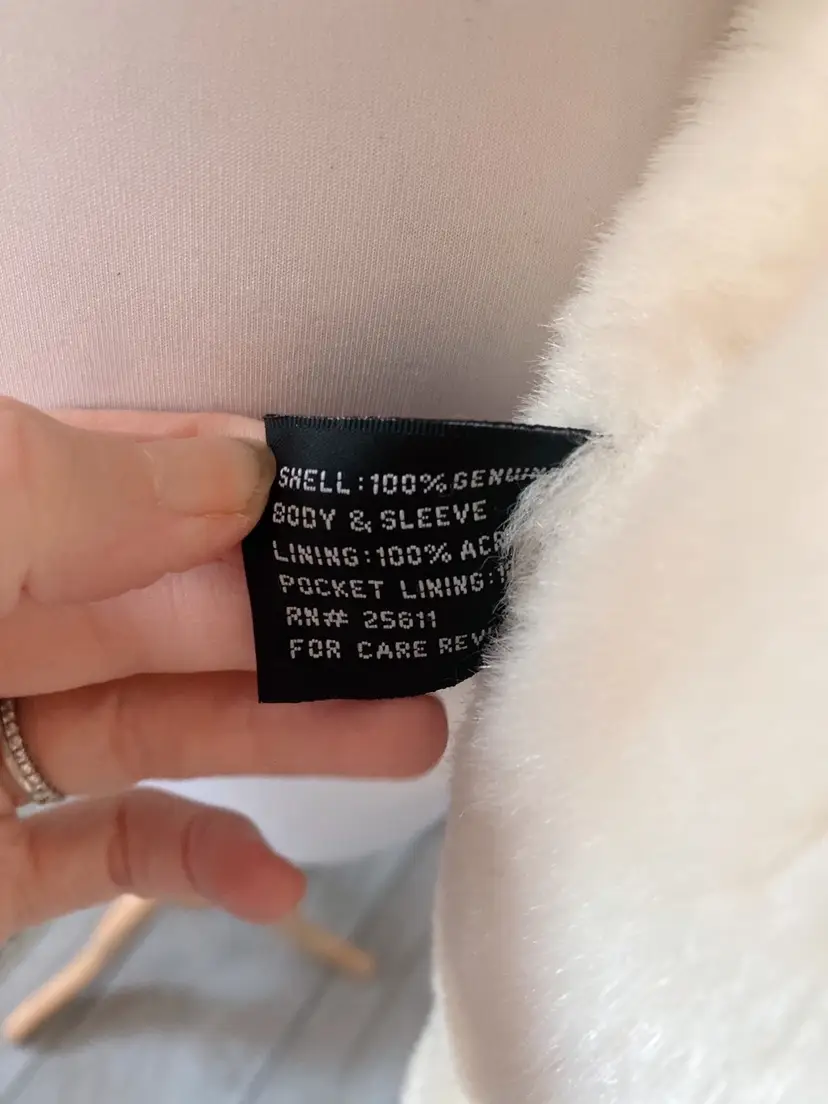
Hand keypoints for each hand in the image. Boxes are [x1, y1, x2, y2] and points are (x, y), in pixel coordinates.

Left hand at [0, 402, 445, 940]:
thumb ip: (93, 490)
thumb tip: (247, 470)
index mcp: (0, 522)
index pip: (144, 484)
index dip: (255, 486)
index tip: (363, 499)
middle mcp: (5, 625)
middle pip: (184, 619)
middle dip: (308, 622)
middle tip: (423, 630)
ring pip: (170, 728)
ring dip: (293, 738)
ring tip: (412, 738)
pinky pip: (110, 858)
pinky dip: (199, 865)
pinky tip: (274, 880)